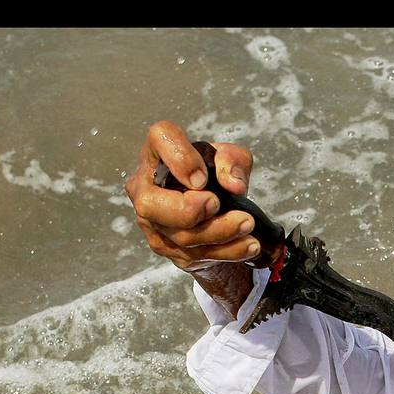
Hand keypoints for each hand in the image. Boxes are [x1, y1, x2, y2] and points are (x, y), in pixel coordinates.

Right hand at [124, 121, 261, 271]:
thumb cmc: (211, 176)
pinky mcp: (167, 248)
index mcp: (157, 153)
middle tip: (216, 204)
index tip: (202, 177)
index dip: (179, 159)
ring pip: (178, 236)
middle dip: (187, 210)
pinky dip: (227, 251)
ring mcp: (152, 223)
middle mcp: (145, 187)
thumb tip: (234, 184)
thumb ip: (233, 162)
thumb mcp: (229, 159)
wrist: (210, 209)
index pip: (159, 138)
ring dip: (218, 232)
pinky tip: (248, 244)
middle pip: (150, 205)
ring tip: (246, 224)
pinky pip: (195, 255)